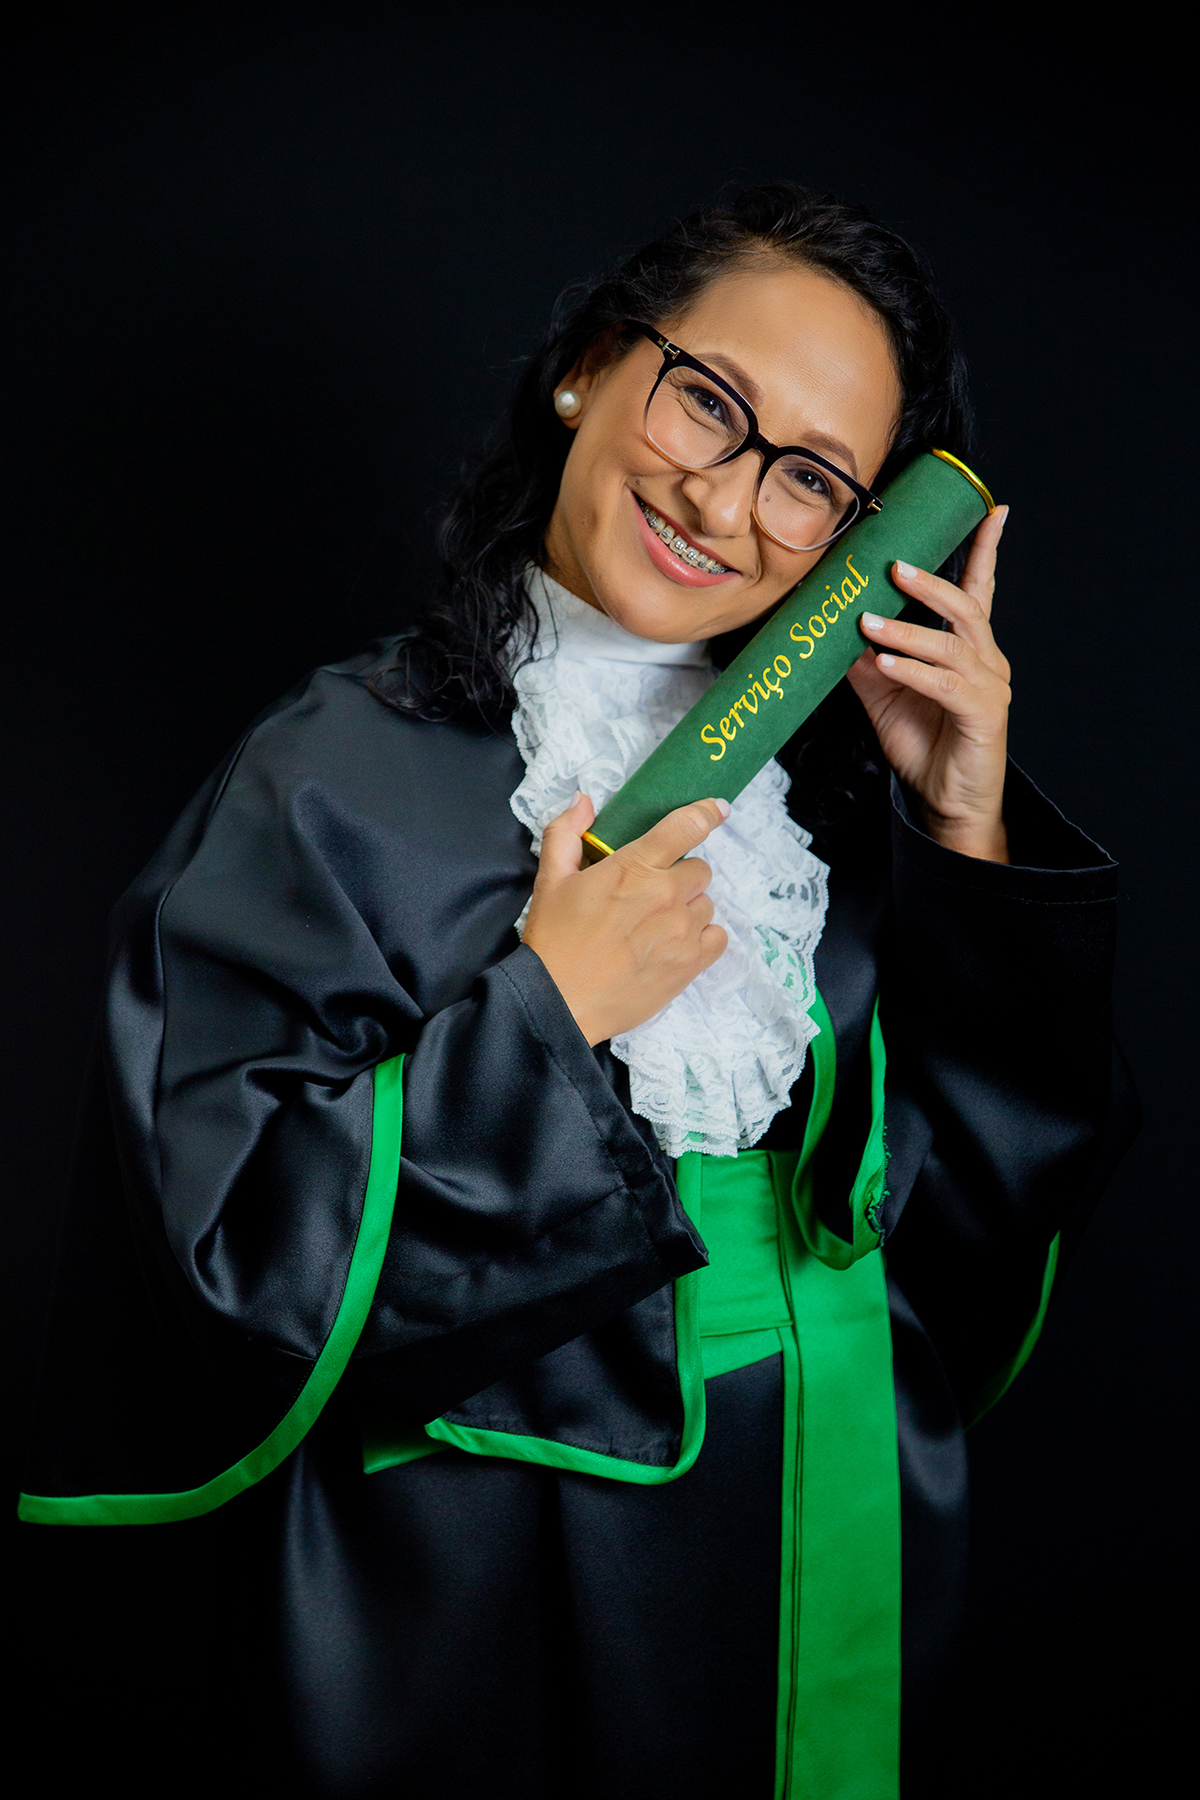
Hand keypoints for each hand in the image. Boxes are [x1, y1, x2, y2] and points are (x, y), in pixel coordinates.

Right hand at [522, 792, 729, 1045]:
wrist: (560, 1003)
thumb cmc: (554, 941)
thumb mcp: (550, 880)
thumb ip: (566, 833)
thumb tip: (584, 801)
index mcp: (634, 867)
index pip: (686, 827)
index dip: (706, 813)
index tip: (717, 809)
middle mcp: (665, 894)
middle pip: (700, 868)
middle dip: (679, 876)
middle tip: (651, 895)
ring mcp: (682, 930)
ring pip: (706, 903)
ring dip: (688, 908)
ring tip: (656, 926)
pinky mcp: (690, 963)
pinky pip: (717, 937)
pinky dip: (702, 937)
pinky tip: (675, 945)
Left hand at [847, 505, 1011, 861]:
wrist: (947, 805)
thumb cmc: (925, 745)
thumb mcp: (886, 695)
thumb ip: (869, 659)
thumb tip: (835, 626)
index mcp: (970, 650)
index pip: (978, 591)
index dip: (985, 551)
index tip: (993, 511)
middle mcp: (987, 661)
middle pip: (966, 607)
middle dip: (929, 584)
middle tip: (893, 565)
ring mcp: (989, 688)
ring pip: (952, 645)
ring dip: (908, 629)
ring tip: (868, 621)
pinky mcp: (982, 717)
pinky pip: (946, 685)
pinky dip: (914, 670)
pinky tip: (886, 662)